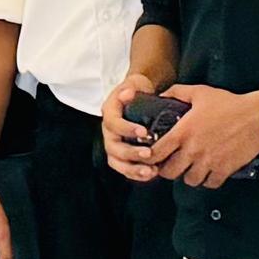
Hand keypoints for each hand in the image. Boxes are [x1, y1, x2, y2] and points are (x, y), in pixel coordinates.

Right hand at [99, 71, 165, 185]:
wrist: (137, 99)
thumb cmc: (136, 92)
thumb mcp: (134, 84)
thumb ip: (131, 87)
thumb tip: (127, 93)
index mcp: (109, 113)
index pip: (113, 123)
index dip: (127, 129)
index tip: (144, 132)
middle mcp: (108, 131)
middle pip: (113, 147)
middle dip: (131, 153)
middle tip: (149, 154)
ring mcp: (113, 145)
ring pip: (117, 162)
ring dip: (133, 169)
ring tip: (150, 171)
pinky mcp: (121, 156)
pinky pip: (124, 169)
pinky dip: (136, 174)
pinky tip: (151, 174)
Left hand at [154, 85, 258, 187]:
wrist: (257, 116)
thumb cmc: (228, 103)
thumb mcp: (199, 92)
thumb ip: (177, 92)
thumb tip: (161, 95)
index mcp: (184, 132)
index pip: (157, 153)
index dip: (150, 157)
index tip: (151, 155)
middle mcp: (193, 150)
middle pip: (169, 172)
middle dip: (167, 169)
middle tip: (170, 163)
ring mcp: (209, 162)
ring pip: (189, 181)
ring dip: (187, 175)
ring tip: (190, 167)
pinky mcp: (224, 170)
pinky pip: (210, 184)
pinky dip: (207, 180)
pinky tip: (208, 171)